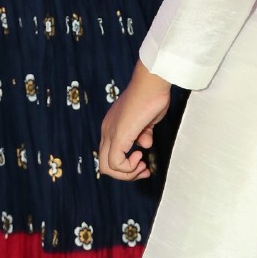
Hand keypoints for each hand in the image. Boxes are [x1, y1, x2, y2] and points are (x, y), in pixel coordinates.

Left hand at [98, 60, 171, 180]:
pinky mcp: (118, 136)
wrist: (151, 83)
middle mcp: (107, 130)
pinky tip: (140, 157)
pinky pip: (115, 163)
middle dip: (125, 174)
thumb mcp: (147, 121)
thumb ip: (143, 133)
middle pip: (104, 165)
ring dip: (127, 173)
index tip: (143, 162)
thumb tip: (144, 144)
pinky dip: (129, 167)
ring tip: (142, 165)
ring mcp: (110, 133)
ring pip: (106, 167)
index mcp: (112, 126)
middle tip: (142, 169)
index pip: (110, 155)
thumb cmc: (151, 96)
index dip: (126, 165)